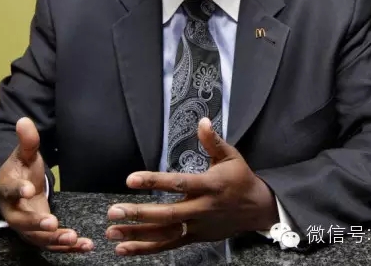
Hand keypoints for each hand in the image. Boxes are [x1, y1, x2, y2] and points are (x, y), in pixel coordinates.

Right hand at [0, 117, 92, 251]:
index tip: (29, 189)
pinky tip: (85, 245)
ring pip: (38, 238)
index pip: (10, 190)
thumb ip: (27, 140)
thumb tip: (24, 120)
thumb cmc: (21, 170)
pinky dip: (67, 247)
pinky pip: (52, 244)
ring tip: (75, 239)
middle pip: (22, 221)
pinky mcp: (39, 235)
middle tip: (52, 224)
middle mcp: (14, 211)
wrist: (16, 189)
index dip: (18, 190)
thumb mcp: (24, 154)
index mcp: (7, 188)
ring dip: (56, 240)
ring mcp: (25, 227)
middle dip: (36, 224)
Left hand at [105, 117, 278, 255]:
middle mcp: (202, 208)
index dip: (154, 181)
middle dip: (139, 214)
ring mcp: (197, 226)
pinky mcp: (195, 238)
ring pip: (165, 233)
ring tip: (112, 233)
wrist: (257, 209)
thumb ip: (213, 141)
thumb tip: (202, 121)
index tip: (131, 179)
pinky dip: (146, 248)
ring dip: (137, 234)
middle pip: (167, 214)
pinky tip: (125, 248)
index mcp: (210, 185)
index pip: (179, 184)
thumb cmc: (241, 179)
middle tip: (114, 212)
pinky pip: (169, 244)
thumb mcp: (232, 156)